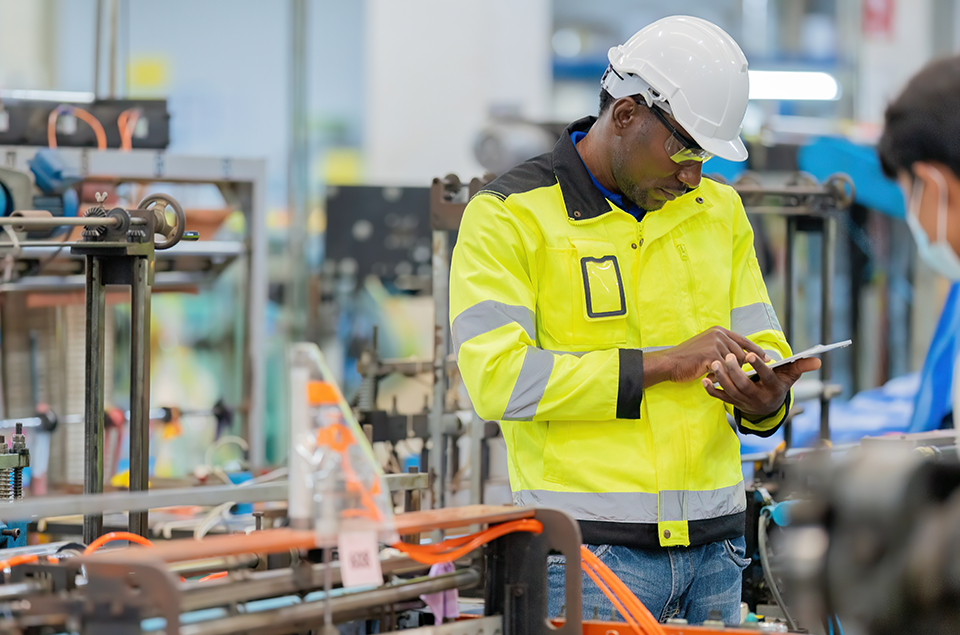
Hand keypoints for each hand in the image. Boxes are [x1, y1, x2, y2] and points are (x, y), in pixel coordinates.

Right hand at [643, 326, 769, 386]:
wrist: (670, 362)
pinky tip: (712, 378)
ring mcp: (715, 344)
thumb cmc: (688, 357)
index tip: (767, 359)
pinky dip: (720, 376)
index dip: (757, 351)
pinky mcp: (710, 355)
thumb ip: (723, 348)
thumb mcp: (707, 347)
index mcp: (719, 331)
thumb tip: (742, 358)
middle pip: (742, 353)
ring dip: (729, 372)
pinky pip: (725, 369)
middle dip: (741, 366)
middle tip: (739, 375)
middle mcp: (718, 335)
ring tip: (719, 376)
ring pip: (735, 363)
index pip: (744, 340)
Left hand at [701, 352, 820, 417]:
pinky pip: (721, 398)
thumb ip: (801, 366)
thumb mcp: (790, 376)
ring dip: (722, 378)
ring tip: (715, 363)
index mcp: (773, 389)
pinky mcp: (734, 403)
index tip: (752, 353)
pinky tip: (704, 379)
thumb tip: (818, 359)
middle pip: (745, 386)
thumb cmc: (779, 384)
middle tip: (728, 356)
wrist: (768, 406)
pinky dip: (712, 390)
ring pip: (732, 391)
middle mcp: (758, 398)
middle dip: (736, 372)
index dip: (759, 367)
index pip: (767, 378)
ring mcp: (744, 402)